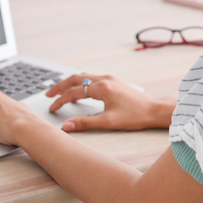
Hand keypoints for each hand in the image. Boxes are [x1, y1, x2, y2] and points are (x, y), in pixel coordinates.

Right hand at [46, 74, 175, 131]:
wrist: (154, 110)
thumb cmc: (134, 116)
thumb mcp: (108, 122)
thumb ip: (85, 123)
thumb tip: (66, 125)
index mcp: (102, 88)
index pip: (74, 92)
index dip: (60, 100)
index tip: (52, 108)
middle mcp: (105, 79)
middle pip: (76, 78)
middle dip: (60, 86)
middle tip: (48, 94)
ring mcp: (110, 79)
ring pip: (84, 76)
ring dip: (70, 83)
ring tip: (60, 91)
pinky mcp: (114, 82)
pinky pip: (92, 78)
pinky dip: (81, 82)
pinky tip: (79, 90)